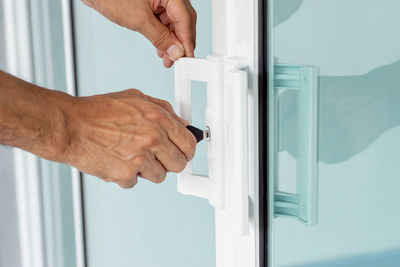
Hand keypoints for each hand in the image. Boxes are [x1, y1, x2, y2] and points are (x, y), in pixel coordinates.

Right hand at [66, 89, 196, 187]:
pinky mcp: (126, 174)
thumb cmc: (98, 112)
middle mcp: (153, 138)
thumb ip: (163, 110)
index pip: (189, 143)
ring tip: (132, 157)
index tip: (183, 153)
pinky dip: (128, 176)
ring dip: (148, 170)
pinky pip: (137, 182)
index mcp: (159, 119)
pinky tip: (117, 161)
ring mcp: (141, 158)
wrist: (70, 127)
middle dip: (170, 162)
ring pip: (160, 176)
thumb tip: (182, 123)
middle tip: (158, 158)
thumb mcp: (135, 98)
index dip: (187, 150)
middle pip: (179, 164)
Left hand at [82, 0, 196, 67]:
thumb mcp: (138, 19)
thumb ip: (160, 37)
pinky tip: (160, 48)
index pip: (186, 19)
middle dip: (180, 43)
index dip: (187, 41)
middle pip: (183, 21)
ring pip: (174, 24)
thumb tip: (175, 52)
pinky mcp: (153, 5)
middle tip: (177, 60)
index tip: (186, 58)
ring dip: (171, 42)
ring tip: (167, 58)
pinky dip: (163, 36)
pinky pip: (164, 22)